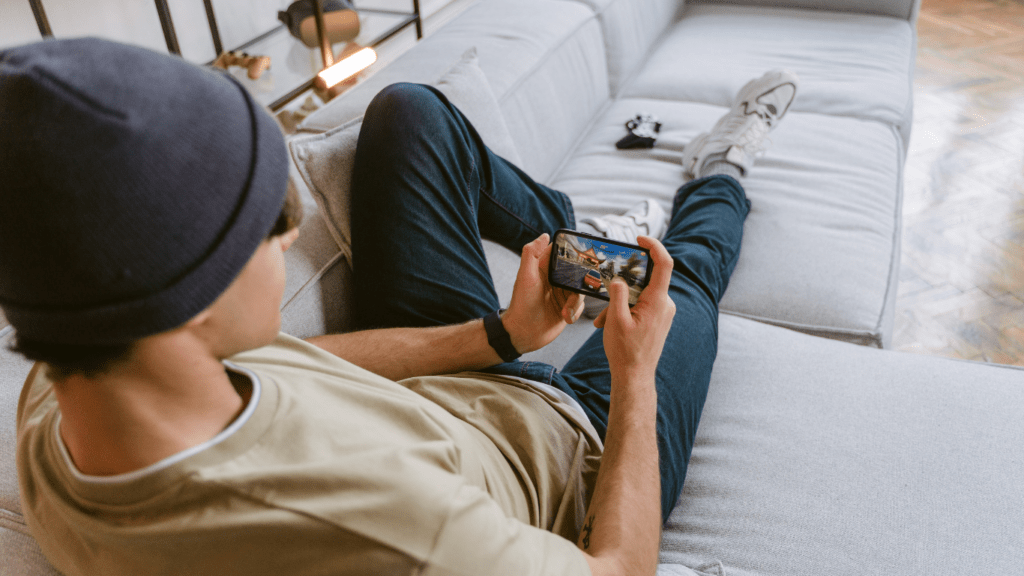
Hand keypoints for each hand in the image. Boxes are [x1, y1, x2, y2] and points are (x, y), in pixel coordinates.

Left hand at [502, 234, 585, 353]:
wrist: (523, 333)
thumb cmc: (521, 304)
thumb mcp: (526, 276)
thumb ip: (532, 254)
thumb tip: (543, 235)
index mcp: (545, 268)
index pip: (563, 253)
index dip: (574, 253)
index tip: (585, 256)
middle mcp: (555, 279)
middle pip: (578, 273)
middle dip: (581, 283)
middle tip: (575, 292)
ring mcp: (562, 294)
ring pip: (581, 291)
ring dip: (575, 302)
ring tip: (564, 311)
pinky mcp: (567, 308)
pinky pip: (580, 306)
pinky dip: (575, 312)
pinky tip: (565, 318)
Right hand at [594, 236, 675, 382]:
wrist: (634, 377)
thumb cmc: (625, 351)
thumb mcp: (615, 320)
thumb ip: (617, 294)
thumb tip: (618, 279)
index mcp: (658, 301)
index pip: (664, 264)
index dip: (654, 246)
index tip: (640, 239)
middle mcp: (665, 304)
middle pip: (646, 278)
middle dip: (623, 284)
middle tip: (606, 293)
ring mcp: (663, 312)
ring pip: (640, 294)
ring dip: (620, 301)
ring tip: (604, 320)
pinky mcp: (658, 318)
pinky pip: (641, 304)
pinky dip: (625, 309)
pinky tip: (608, 324)